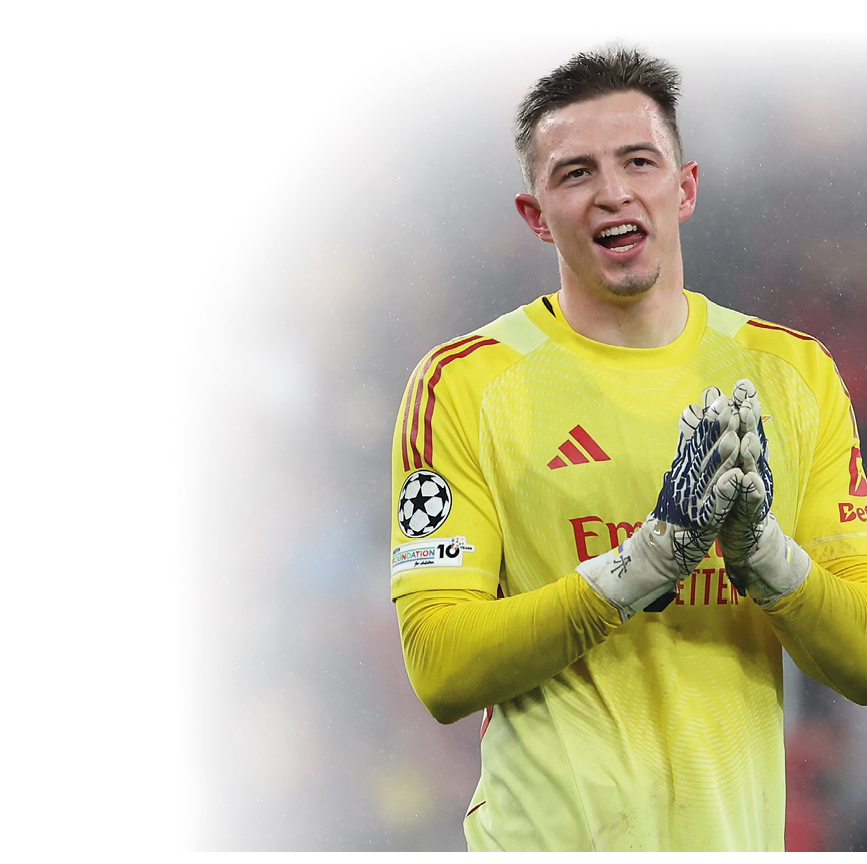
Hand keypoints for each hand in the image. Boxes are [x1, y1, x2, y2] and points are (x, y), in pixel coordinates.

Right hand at [577, 390, 740, 620]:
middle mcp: (685, 484)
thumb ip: (686, 450)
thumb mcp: (678, 479)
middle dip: (715, 429)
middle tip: (727, 404)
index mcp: (683, 473)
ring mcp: (692, 502)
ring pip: (709, 476)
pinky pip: (714, 506)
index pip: (696, 442)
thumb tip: (688, 418)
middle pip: (702, 453)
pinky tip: (736, 478)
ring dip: (721, 456)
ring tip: (734, 435)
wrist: (654, 553)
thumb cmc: (671, 517)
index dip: (708, 419)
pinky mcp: (699, 523)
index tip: (718, 395)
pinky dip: (725, 492)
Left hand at [719, 379, 810, 604]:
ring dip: (750, 452)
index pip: (740, 427)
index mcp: (738, 457)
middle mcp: (748, 469)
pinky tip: (748, 480)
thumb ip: (708, 439)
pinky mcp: (749, 513)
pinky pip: (749, 501)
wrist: (743, 536)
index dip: (742, 406)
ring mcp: (751, 490)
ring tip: (747, 435)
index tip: (741, 384)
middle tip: (747, 397)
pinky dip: (749, 491)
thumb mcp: (715, 466)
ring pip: (751, 468)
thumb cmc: (726, 496)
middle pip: (749, 440)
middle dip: (749, 420)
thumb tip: (698, 407)